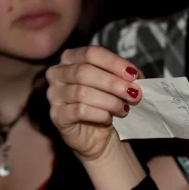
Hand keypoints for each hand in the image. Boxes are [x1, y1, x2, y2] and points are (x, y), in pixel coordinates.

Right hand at [45, 46, 141, 161]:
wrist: (97, 136)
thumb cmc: (106, 104)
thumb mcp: (116, 85)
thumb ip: (123, 76)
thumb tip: (135, 76)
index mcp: (70, 58)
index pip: (91, 53)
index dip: (113, 62)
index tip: (133, 75)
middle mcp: (57, 73)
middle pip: (84, 72)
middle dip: (113, 83)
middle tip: (134, 94)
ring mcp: (54, 95)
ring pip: (81, 92)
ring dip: (109, 101)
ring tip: (124, 108)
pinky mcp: (56, 115)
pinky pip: (79, 111)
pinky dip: (99, 114)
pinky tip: (109, 118)